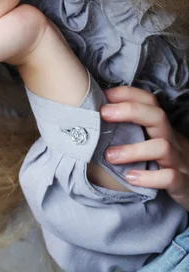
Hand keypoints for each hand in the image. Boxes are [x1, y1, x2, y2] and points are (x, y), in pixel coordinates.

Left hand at [101, 86, 188, 209]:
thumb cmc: (164, 161)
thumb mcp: (151, 141)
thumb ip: (131, 129)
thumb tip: (95, 117)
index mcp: (161, 127)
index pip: (149, 101)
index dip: (127, 94)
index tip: (103, 96)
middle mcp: (171, 139)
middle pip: (157, 116)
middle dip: (129, 110)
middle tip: (103, 114)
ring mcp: (178, 160)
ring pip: (162, 146)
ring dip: (133, 149)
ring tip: (110, 155)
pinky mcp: (181, 182)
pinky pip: (169, 177)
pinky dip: (149, 177)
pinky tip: (130, 178)